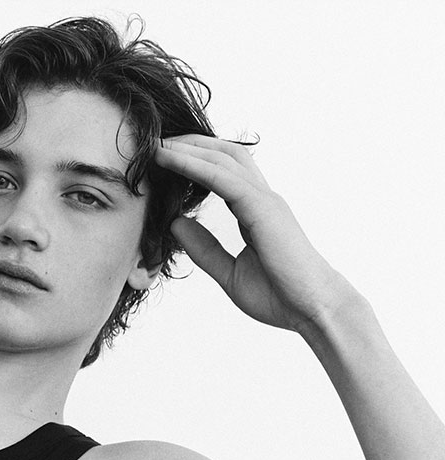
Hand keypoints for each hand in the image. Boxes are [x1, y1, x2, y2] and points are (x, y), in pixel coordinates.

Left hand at [155, 135, 349, 334]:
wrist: (312, 309)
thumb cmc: (279, 295)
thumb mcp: (228, 271)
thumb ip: (204, 247)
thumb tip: (175, 224)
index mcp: (255, 211)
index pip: (223, 173)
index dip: (195, 162)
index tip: (164, 159)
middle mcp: (262, 199)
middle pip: (224, 156)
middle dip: (190, 145)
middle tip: (156, 142)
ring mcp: (265, 201)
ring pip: (222, 160)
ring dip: (187, 148)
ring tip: (156, 144)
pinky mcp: (262, 209)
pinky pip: (223, 179)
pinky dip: (193, 165)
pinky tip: (170, 159)